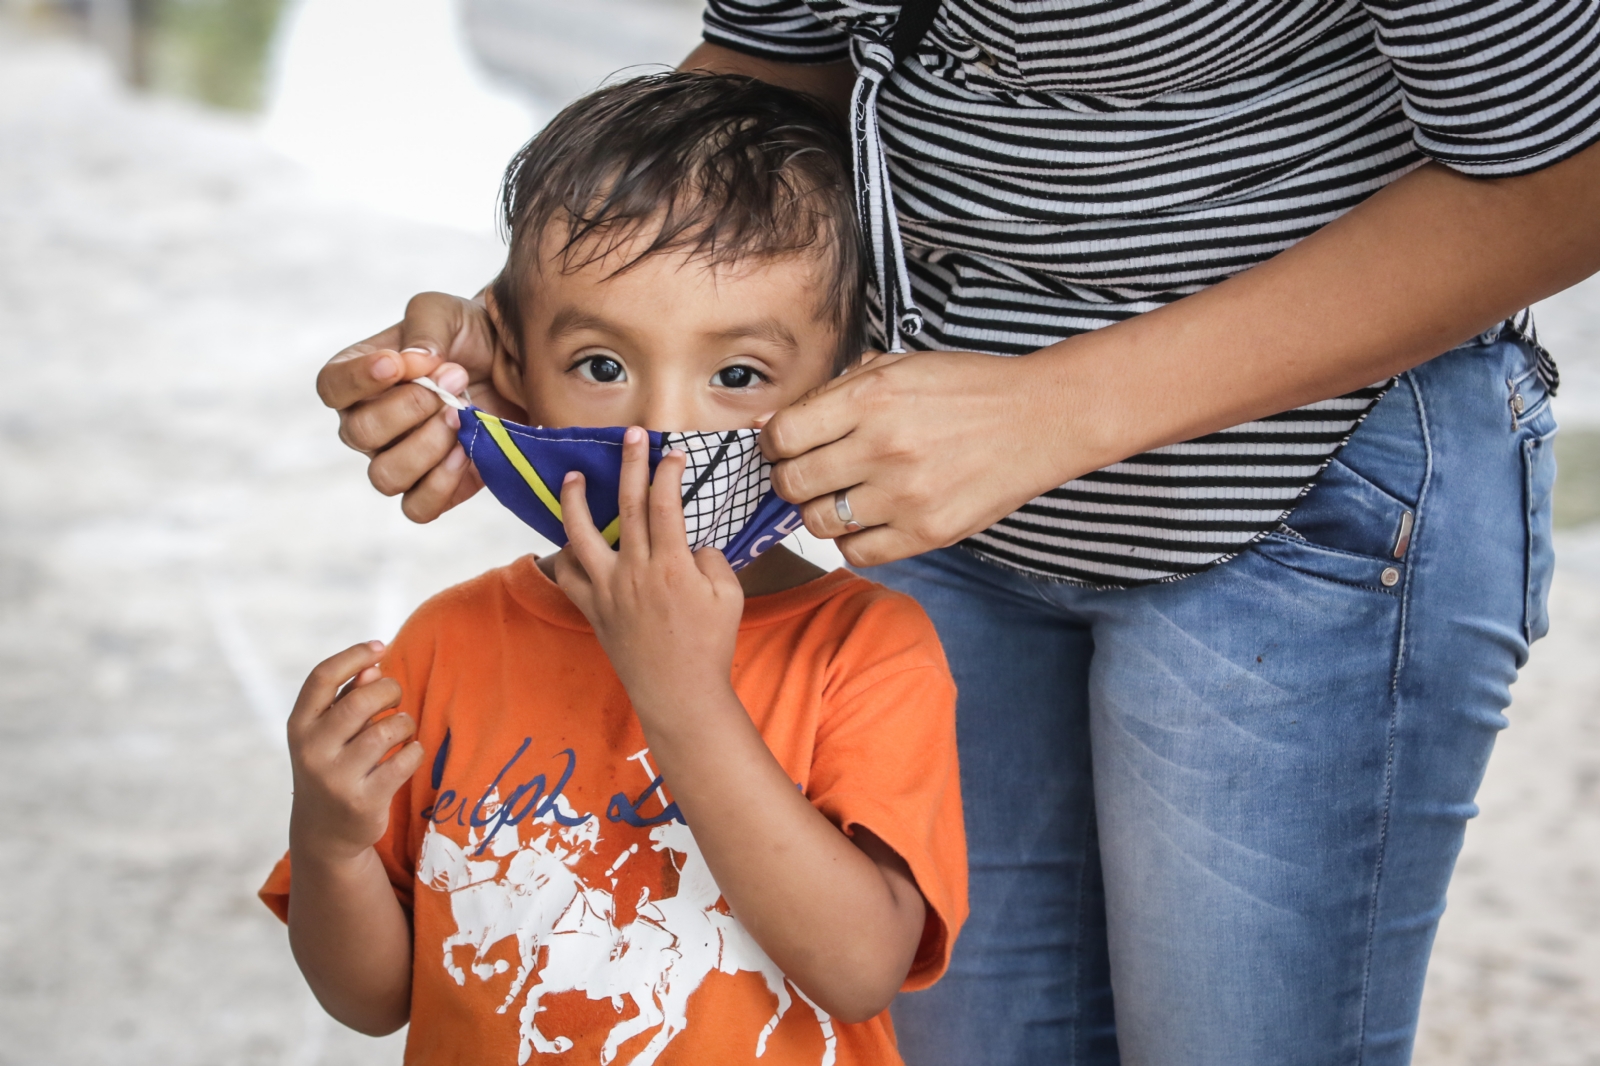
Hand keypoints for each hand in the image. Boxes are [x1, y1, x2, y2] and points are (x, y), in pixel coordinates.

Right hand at [287, 642, 423, 863]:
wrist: (324, 831)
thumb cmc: (333, 763)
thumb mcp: (329, 730)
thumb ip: (349, 697)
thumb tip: (375, 667)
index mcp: (299, 726)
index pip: (321, 678)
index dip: (353, 656)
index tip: (379, 647)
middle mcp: (312, 751)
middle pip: (359, 703)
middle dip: (388, 690)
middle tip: (395, 696)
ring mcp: (336, 779)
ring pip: (385, 732)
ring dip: (404, 722)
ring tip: (402, 727)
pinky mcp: (363, 801)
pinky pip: (403, 761)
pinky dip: (414, 750)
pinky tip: (409, 751)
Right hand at [317, 290, 522, 522]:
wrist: (517, 366)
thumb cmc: (471, 336)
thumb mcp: (447, 313)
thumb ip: (424, 328)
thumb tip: (412, 361)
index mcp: (360, 378)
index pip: (331, 387)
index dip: (358, 380)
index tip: (396, 363)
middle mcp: (370, 423)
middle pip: (359, 434)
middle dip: (409, 406)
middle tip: (454, 379)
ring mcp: (399, 459)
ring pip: (386, 476)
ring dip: (426, 446)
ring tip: (462, 415)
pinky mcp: (434, 489)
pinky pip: (418, 507)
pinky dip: (441, 483)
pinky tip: (467, 451)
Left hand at [552, 428, 744, 714]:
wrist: (678, 694)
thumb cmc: (709, 645)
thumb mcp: (729, 596)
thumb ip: (710, 559)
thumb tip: (690, 543)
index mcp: (672, 567)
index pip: (665, 504)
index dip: (668, 473)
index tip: (673, 453)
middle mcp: (634, 573)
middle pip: (627, 505)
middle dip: (630, 464)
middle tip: (631, 435)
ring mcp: (608, 591)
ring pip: (582, 534)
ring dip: (575, 500)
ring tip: (574, 476)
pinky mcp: (593, 610)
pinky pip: (569, 575)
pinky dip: (564, 553)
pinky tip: (568, 537)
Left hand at [761, 348, 1095, 566]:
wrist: (1040, 418)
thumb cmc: (966, 390)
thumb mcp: (899, 366)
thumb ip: (837, 391)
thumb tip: (775, 420)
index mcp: (871, 398)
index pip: (782, 435)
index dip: (774, 443)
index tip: (784, 446)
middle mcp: (883, 448)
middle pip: (792, 483)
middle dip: (789, 479)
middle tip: (807, 473)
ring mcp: (905, 495)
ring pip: (818, 521)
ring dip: (819, 510)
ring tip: (841, 495)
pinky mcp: (928, 532)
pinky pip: (856, 553)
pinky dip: (851, 540)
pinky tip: (866, 519)